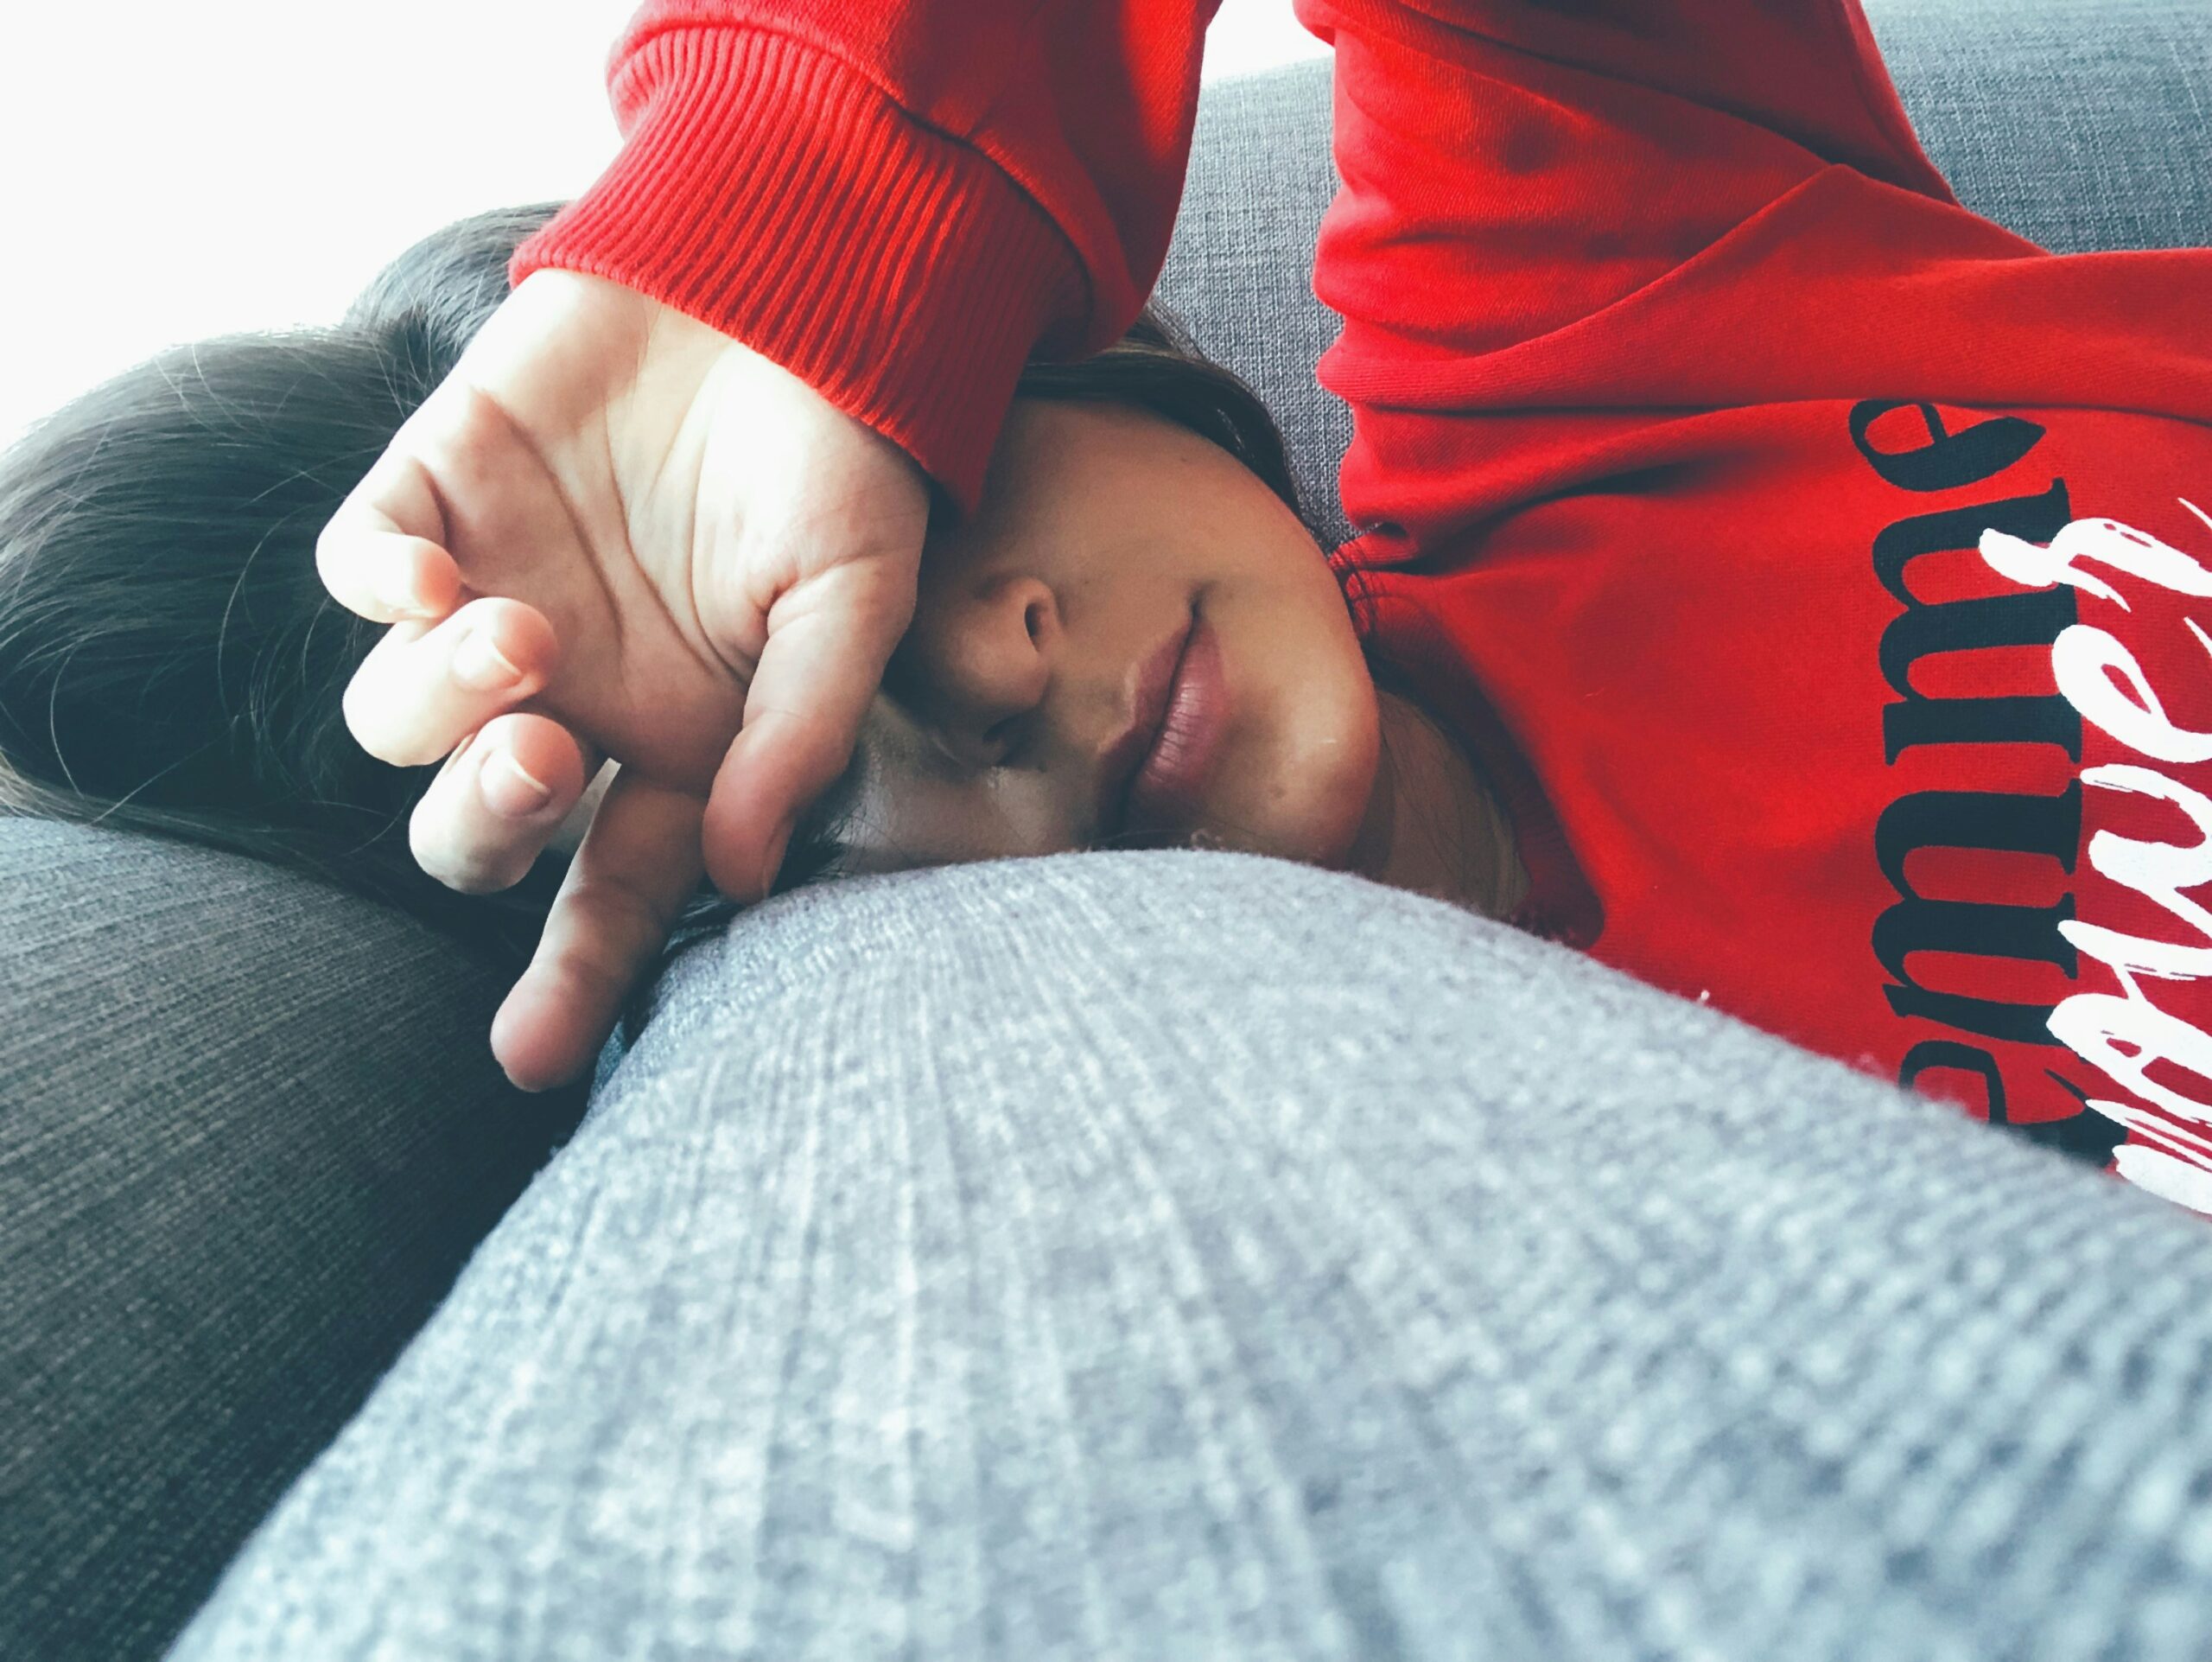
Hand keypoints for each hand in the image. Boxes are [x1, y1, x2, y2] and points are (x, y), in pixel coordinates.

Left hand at [318, 269, 929, 1092]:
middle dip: (482, 823)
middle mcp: (574, 695)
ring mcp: (495, 596)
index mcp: (675, 743)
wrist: (801, 286)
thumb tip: (736, 871)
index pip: (613, 884)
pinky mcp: (436, 491)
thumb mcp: (856, 602)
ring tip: (522, 635)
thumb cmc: (847, 457)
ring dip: (439, 701)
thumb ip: (797, 732)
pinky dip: (375, 587)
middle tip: (544, 764)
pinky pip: (358, 568)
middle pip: (470, 823)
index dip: (572, 976)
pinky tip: (434, 574)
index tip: (533, 1061)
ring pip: (391, 714)